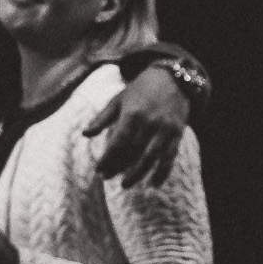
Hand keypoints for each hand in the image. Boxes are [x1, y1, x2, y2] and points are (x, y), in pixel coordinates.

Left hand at [85, 62, 189, 186]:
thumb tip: (85, 134)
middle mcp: (149, 122)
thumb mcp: (119, 99)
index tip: (98, 170)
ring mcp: (164, 129)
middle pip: (132, 152)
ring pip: (150, 157)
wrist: (173, 78)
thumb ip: (102, 118)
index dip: (107, 158)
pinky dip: (162, 172)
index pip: (118, 142)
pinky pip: (170, 157)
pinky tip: (154, 184)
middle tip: (107, 178)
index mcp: (132, 113)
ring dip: (137, 174)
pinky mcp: (177, 133)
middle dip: (118, 167)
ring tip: (125, 185)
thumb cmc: (141, 89)